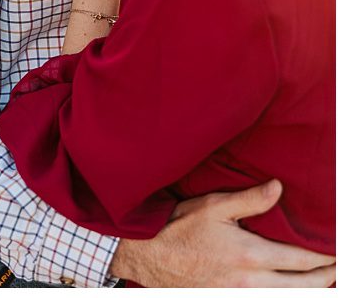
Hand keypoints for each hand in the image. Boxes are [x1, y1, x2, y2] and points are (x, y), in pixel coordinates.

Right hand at [110, 180, 335, 286]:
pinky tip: (288, 287)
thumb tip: (279, 188)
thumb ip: (249, 200)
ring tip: (323, 280)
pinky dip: (285, 294)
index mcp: (250, 255)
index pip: (304, 260)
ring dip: (310, 289)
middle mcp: (251, 281)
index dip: (326, 256)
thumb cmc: (177, 228)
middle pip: (305, 286)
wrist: (147, 256)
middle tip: (338, 265)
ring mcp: (241, 295)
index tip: (337, 249)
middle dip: (328, 277)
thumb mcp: (212, 207)